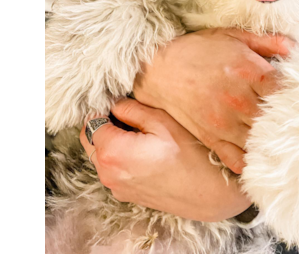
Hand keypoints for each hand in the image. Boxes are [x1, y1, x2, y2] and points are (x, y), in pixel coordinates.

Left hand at [80, 98, 251, 221]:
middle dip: (102, 125)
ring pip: (99, 156)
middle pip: (89, 141)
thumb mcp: (160, 121)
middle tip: (128, 117)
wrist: (208, 192)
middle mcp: (107, 172)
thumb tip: (115, 104)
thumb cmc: (189, 154)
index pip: (91, 122)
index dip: (103, 109)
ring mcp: (115, 186)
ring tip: (139, 135)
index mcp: (112, 151)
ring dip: (109, 143)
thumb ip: (131, 109)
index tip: (120, 104)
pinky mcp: (125, 194)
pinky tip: (143, 153)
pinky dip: (118, 158)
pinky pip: (111, 170)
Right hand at [132, 28, 294, 173]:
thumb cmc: (198, 50)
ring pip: (261, 141)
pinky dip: (252, 162)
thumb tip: (296, 48)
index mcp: (248, 72)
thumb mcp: (234, 36)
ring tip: (287, 141)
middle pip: (278, 119)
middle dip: (291, 120)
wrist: (158, 69)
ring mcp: (226, 123)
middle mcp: (239, 101)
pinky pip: (238, 159)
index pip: (286, 90)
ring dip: (275, 142)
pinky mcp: (213, 139)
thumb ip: (268, 42)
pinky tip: (262, 157)